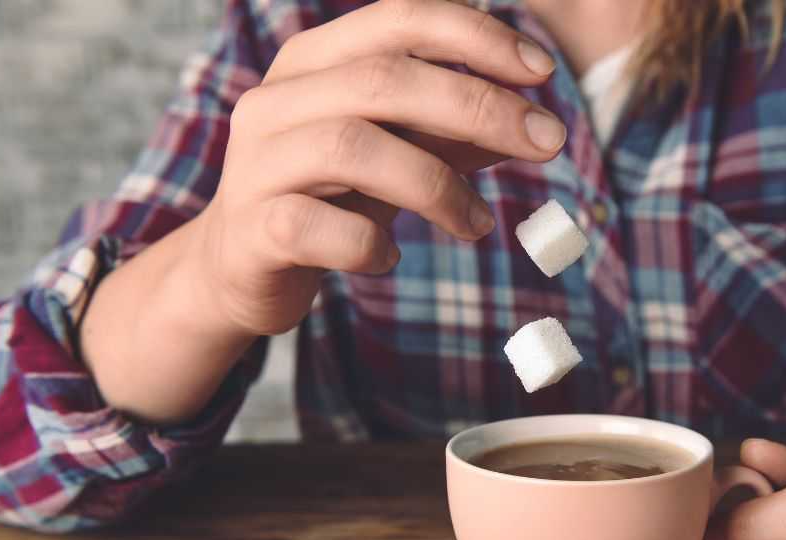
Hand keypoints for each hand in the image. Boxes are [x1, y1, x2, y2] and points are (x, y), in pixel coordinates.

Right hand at [192, 0, 566, 335]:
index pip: (399, 20)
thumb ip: (452, 136)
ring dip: (436, 185)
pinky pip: (320, 228)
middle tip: (547, 143)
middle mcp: (277, 100)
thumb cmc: (328, 199)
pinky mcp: (253, 229)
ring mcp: (257, 163)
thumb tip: (532, 124)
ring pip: (353, 147)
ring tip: (478, 224)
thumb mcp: (397, 158)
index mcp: (314, 62)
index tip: (543, 72)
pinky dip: (370, 244)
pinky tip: (390, 257)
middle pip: (385, 79)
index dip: (476, 37)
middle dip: (479, 105)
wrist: (238, 269)